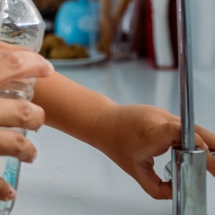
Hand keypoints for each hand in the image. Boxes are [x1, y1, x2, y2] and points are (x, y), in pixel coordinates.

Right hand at [0, 51, 52, 198]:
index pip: (11, 66)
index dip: (35, 65)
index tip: (46, 68)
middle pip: (27, 111)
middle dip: (36, 117)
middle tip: (36, 119)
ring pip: (20, 145)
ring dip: (28, 150)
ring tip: (28, 152)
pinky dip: (4, 188)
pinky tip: (7, 190)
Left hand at [92, 104, 214, 198]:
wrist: (104, 121)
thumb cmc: (116, 143)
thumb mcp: (135, 171)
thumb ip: (157, 188)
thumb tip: (177, 193)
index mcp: (148, 135)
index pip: (173, 130)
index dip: (192, 138)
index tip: (205, 150)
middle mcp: (158, 120)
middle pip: (193, 129)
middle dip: (211, 148)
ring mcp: (163, 114)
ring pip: (194, 127)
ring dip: (207, 143)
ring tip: (213, 164)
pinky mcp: (167, 114)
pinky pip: (188, 126)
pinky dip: (197, 138)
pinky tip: (202, 151)